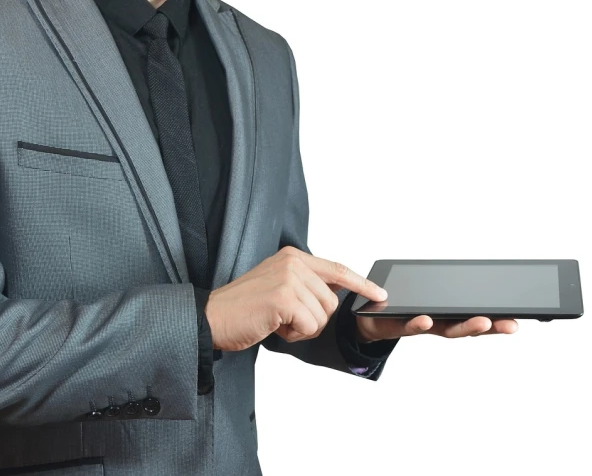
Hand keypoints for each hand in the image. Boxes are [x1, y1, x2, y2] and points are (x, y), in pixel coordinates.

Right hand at [206, 246, 385, 350]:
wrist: (212, 318)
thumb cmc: (243, 308)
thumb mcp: (277, 286)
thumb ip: (305, 284)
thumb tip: (336, 292)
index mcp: (292, 257)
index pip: (337, 269)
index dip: (362, 283)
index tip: (379, 294)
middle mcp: (293, 263)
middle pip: (332, 301)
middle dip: (314, 319)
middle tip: (285, 319)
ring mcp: (289, 279)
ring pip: (322, 316)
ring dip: (302, 328)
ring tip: (276, 321)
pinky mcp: (284, 298)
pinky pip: (310, 325)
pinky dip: (294, 334)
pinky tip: (274, 326)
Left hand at [356, 305, 518, 341]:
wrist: (370, 320)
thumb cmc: (404, 307)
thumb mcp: (429, 295)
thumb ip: (447, 290)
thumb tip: (472, 273)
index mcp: (448, 315)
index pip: (477, 317)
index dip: (497, 320)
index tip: (518, 319)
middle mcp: (438, 323)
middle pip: (467, 326)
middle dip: (490, 326)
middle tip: (509, 325)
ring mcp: (421, 325)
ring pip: (445, 328)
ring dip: (463, 326)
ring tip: (481, 322)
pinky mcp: (398, 324)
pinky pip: (410, 324)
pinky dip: (418, 323)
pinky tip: (426, 319)